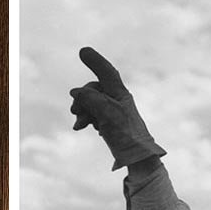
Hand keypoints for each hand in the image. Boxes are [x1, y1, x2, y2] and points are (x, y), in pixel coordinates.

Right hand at [68, 47, 165, 170]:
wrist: (136, 157)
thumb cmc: (126, 134)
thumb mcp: (106, 113)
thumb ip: (90, 98)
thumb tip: (75, 91)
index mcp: (120, 93)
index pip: (106, 73)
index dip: (95, 61)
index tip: (82, 51)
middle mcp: (116, 99)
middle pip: (93, 90)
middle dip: (81, 99)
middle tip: (74, 111)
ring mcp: (112, 111)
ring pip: (90, 103)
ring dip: (81, 111)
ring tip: (79, 125)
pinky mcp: (109, 122)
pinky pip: (92, 115)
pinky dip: (85, 119)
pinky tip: (81, 128)